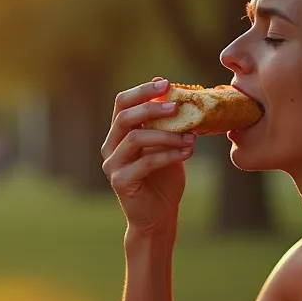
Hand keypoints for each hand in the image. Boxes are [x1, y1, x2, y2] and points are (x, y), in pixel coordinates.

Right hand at [101, 78, 195, 240]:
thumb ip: (167, 122)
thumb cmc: (164, 179)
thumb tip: (172, 90)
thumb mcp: (168, 145)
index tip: (166, 83)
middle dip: (151, 107)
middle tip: (176, 106)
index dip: (142, 91)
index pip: (122, 103)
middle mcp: (110, 146)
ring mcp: (112, 164)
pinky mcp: (120, 181)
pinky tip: (188, 152)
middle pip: (124, 117)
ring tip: (191, 136)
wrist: (159, 216)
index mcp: (119, 133)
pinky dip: (169, 155)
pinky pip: (145, 162)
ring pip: (135, 138)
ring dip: (166, 134)